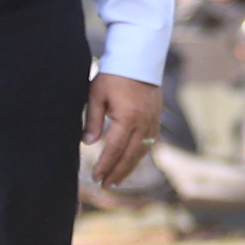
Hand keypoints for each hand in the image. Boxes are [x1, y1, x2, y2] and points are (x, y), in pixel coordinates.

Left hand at [84, 73, 161, 189]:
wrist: (138, 59)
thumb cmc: (114, 75)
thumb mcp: (96, 94)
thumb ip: (92, 120)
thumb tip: (88, 143)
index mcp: (128, 117)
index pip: (114, 148)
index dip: (105, 165)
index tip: (95, 176)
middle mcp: (144, 122)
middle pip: (130, 155)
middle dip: (117, 172)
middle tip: (106, 185)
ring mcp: (153, 121)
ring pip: (141, 151)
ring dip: (129, 168)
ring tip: (117, 180)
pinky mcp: (156, 118)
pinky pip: (149, 143)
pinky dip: (139, 155)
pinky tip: (131, 162)